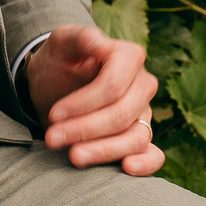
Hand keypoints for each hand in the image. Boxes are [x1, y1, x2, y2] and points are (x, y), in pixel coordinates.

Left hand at [21, 23, 163, 175]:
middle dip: (85, 129)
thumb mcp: (62, 42)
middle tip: (51, 138)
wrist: (56, 84)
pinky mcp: (139, 136)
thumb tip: (102, 45)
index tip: (54, 114)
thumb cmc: (59, 61)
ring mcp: (143, 112)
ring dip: (103, 151)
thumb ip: (81, 37)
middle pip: (122, 114)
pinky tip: (126, 168)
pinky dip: (145, 164)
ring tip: (73, 157)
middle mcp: (142, 85)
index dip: (84, 103)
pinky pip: (153, 154)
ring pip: (136, 137)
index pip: (114, 85)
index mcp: (129, 57)